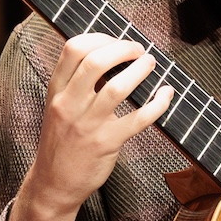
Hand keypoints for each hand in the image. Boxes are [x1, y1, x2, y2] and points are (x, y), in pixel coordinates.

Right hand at [9, 34, 173, 220]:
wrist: (54, 183)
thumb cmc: (61, 141)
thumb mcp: (58, 107)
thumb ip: (76, 82)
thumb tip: (110, 55)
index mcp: (56, 91)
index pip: (73, 49)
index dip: (100, 37)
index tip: (116, 39)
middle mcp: (70, 104)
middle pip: (96, 61)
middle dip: (123, 48)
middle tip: (139, 50)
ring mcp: (88, 124)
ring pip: (118, 87)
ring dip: (140, 70)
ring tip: (151, 64)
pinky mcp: (107, 143)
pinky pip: (138, 118)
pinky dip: (158, 103)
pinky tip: (166, 94)